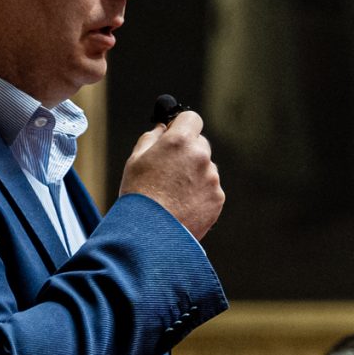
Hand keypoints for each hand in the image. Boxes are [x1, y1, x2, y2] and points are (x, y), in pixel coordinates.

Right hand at [120, 110, 224, 240]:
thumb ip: (151, 138)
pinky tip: (182, 206)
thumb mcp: (135, 160)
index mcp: (179, 141)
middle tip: (170, 170)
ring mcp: (212, 178)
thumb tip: (163, 128)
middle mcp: (200, 156)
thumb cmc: (138, 196)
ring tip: (173, 195)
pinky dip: (200, 194)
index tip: (176, 134)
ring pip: (206, 168)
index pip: (192, 118)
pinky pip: (210, 189)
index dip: (182, 125)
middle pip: (200, 144)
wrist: (150, 235)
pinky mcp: (218, 198)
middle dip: (188, 152)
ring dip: (194, 175)